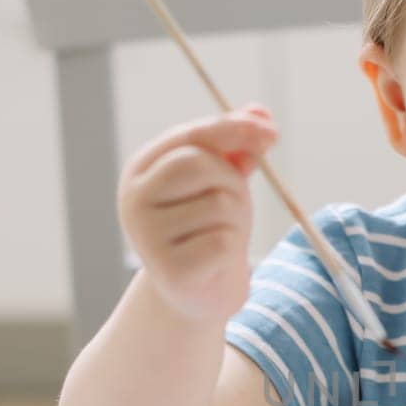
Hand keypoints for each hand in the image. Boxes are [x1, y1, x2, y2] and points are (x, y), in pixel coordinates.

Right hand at [116, 105, 277, 322]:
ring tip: (223, 235)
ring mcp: (146, 237)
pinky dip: (232, 251)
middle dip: (231, 180)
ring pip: (218, 204)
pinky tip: (217, 262)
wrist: (198, 293)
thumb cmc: (209, 228)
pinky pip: (222, 243)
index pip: (189, 137)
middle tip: (236, 203)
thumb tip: (261, 112)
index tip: (271, 131)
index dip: (232, 129)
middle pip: (198, 164)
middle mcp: (134, 200)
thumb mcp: (223, 182)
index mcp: (142, 170)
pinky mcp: (169, 272)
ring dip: (236, 220)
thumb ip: (237, 147)